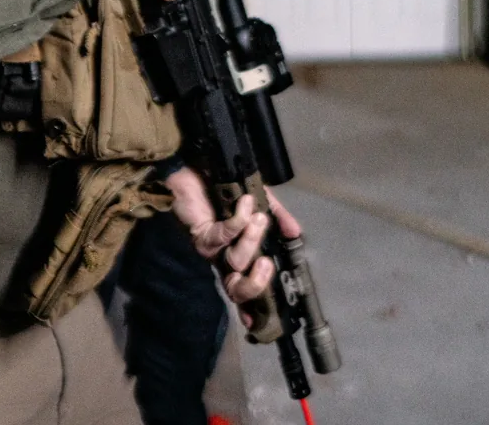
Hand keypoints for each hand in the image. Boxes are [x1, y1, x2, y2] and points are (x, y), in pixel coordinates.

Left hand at [165, 166, 300, 306]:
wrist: (193, 167)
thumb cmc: (223, 186)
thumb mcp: (259, 200)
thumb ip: (277, 216)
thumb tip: (295, 233)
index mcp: (238, 253)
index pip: (243, 287)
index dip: (251, 308)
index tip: (258, 322)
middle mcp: (223, 257)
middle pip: (236, 289)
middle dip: (256, 284)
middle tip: (267, 263)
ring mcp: (211, 248)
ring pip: (235, 261)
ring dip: (252, 239)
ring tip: (258, 217)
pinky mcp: (201, 233)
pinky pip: (224, 235)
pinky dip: (238, 220)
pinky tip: (243, 203)